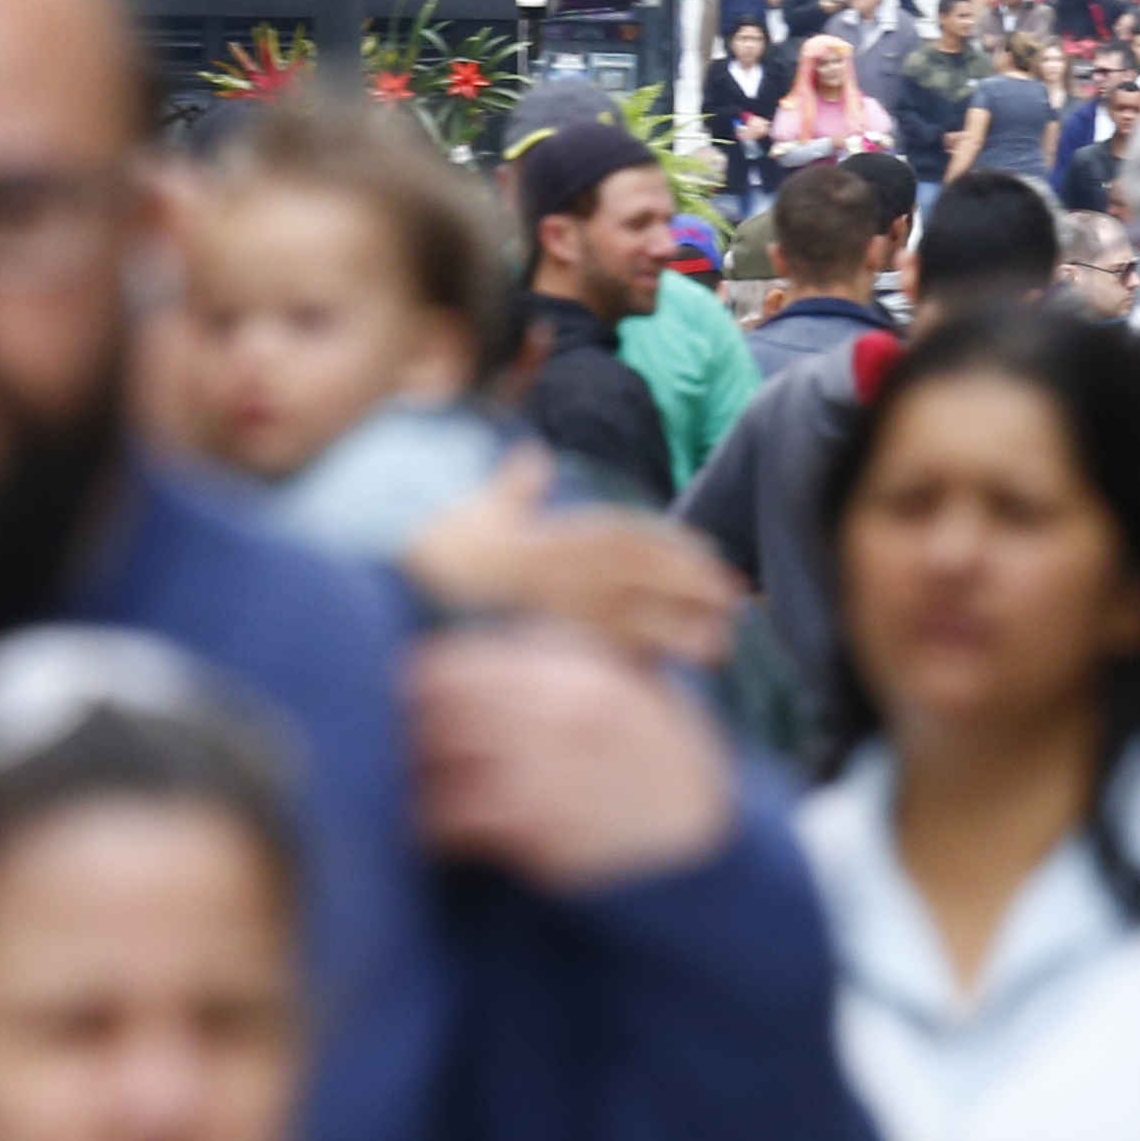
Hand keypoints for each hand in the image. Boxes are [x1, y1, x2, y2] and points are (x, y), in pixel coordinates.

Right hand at [404, 447, 748, 668]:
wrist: (407, 588)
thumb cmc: (440, 551)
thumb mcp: (478, 510)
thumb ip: (513, 487)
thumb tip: (532, 460)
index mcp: (556, 535)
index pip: (630, 536)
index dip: (676, 547)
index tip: (708, 559)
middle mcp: (563, 571)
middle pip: (645, 577)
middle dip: (693, 588)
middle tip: (732, 604)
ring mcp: (557, 612)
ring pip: (632, 621)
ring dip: (679, 633)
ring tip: (718, 649)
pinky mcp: (548, 649)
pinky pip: (600, 661)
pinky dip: (634, 668)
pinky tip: (662, 680)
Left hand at [410, 619, 735, 894]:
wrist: (702, 844)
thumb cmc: (654, 764)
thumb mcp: (625, 689)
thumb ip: (565, 659)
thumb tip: (501, 638)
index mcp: (576, 672)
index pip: (462, 659)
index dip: (426, 681)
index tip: (413, 702)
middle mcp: (560, 712)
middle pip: (441, 704)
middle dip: (413, 728)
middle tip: (403, 749)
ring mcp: (550, 770)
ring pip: (439, 760)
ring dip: (419, 778)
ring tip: (417, 792)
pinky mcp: (541, 829)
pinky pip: (456, 818)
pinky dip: (436, 826)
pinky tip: (442, 833)